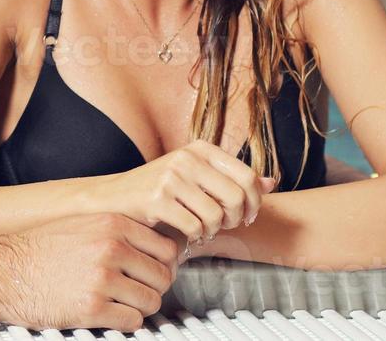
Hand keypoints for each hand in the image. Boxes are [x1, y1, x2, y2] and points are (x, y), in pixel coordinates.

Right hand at [0, 213, 180, 330]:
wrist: (1, 269)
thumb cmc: (37, 249)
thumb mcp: (81, 224)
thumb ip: (116, 232)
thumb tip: (151, 248)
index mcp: (112, 224)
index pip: (166, 248)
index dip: (163, 265)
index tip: (154, 273)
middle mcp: (111, 248)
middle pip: (163, 276)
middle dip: (154, 288)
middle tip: (138, 292)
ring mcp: (102, 278)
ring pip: (151, 301)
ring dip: (140, 307)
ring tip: (122, 305)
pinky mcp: (92, 307)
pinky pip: (132, 322)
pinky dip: (125, 323)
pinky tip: (109, 316)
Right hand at [98, 139, 275, 244]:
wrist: (114, 198)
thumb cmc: (159, 190)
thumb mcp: (197, 177)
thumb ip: (233, 179)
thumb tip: (271, 182)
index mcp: (201, 148)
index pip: (247, 176)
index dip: (254, 202)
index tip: (246, 216)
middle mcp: (187, 158)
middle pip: (236, 197)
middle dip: (235, 220)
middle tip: (224, 227)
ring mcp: (171, 176)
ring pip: (216, 215)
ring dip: (213, 231)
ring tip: (202, 230)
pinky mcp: (157, 199)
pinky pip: (194, 227)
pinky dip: (195, 237)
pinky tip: (188, 234)